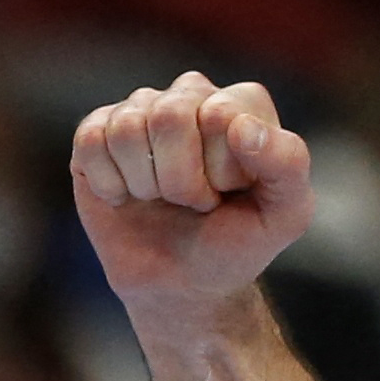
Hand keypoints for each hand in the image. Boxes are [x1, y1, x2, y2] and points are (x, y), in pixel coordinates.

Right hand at [69, 73, 313, 319]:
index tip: (229, 194)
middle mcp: (189, 95)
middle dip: (180, 180)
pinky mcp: (96, 135)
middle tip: (194, 203)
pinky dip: (109, 185)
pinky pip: (91, 142)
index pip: (218, 114)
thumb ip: (288, 164)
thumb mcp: (286, 214)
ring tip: (161, 199)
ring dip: (145, 184)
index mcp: (240, 102)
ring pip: (127, 128)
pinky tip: (125, 198)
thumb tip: (240, 126)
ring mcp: (140, 111)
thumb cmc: (237, 244)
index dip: (220, 170)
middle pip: (168, 115)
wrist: (184, 285)